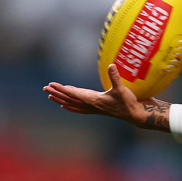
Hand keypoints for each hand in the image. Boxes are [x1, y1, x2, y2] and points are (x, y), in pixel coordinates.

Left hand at [43, 64, 165, 128]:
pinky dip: (71, 106)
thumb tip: (111, 65)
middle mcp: (92, 105)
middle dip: (57, 93)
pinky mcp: (98, 108)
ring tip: (50, 97)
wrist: (136, 115)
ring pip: (73, 104)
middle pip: (70, 99)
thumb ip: (115, 77)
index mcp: (94, 101)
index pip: (74, 94)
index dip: (63, 89)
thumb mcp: (122, 89)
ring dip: (61, 99)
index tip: (52, 85)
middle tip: (45, 88)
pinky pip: (80, 108)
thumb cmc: (129, 103)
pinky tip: (65, 106)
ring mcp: (94, 108)